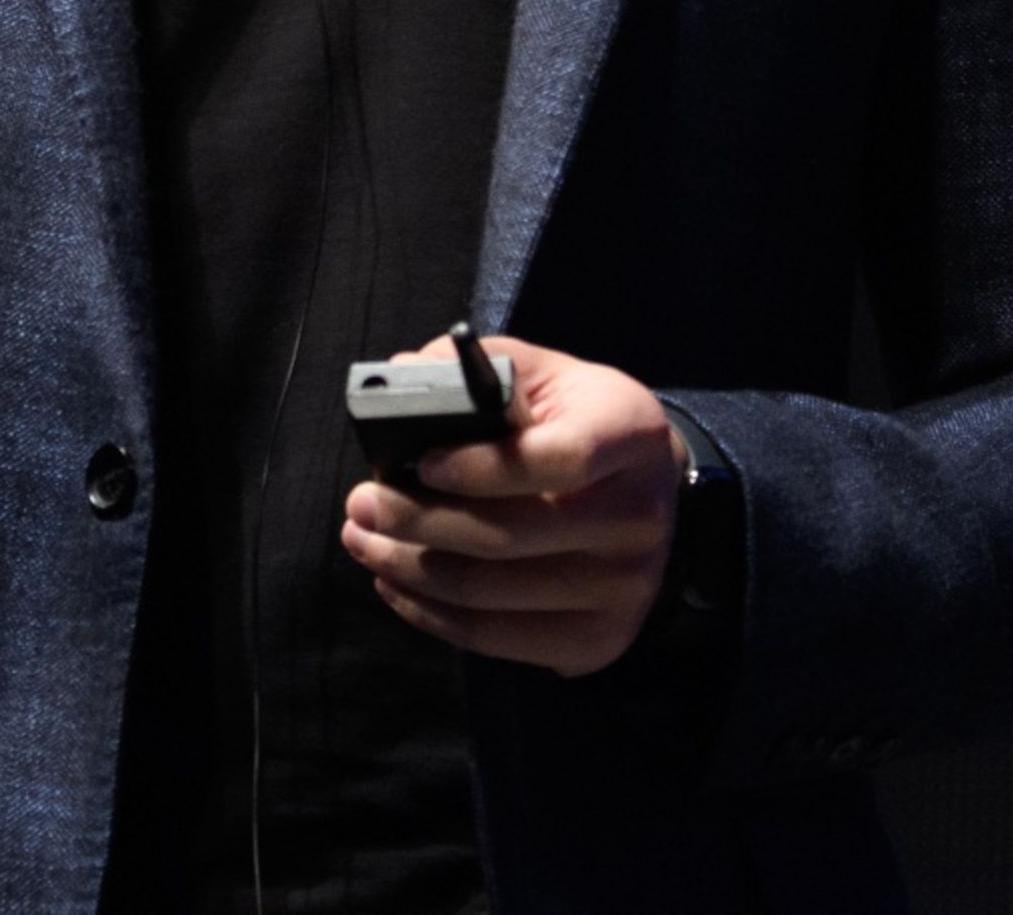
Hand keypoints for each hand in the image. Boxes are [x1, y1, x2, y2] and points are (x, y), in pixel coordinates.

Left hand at [337, 331, 681, 677]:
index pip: (558, 459)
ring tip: (364, 542)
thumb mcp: (547, 376)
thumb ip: (477, 370)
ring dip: (408, 570)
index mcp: (630, 436)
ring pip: (490, 594)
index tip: (420, 461)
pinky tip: (397, 586)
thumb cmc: (582, 424)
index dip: (482, 467)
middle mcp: (638, 519)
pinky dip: (432, 616)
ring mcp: (622, 590)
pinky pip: (495, 639)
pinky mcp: (597, 641)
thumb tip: (401, 377)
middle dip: (416, 522)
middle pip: (510, 537)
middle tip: (360, 506)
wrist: (653, 494)